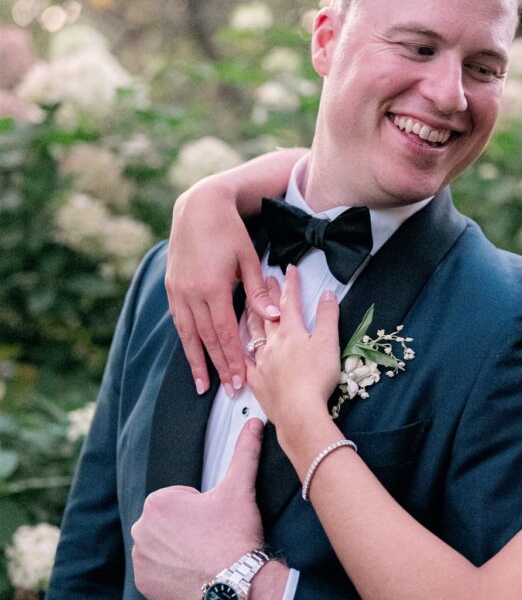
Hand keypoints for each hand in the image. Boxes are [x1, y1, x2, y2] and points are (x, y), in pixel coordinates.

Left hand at [132, 419, 265, 599]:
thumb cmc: (236, 535)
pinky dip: (170, 575)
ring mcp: (141, 560)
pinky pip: (155, 575)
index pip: (178, 501)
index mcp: (158, 502)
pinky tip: (192, 574)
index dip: (200, 510)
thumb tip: (254, 422)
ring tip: (204, 557)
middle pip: (167, 525)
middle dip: (186, 530)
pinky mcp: (144, 585)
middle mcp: (140, 530)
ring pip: (160, 548)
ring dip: (177, 551)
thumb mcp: (239, 489)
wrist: (237, 584)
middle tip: (211, 540)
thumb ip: (244, 452)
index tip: (215, 523)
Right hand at [166, 180, 280, 395]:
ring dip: (197, 361)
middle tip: (228, 391)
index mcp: (213, 287)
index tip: (240, 380)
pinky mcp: (171, 288)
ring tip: (203, 385)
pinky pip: (179, 321)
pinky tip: (191, 355)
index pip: (225, 332)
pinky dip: (186, 341)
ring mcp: (178, 291)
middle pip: (207, 339)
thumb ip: (257, 292)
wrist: (198, 208)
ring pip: (188, 335)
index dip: (233, 358)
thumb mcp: (248, 258)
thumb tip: (272, 317)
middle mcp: (192, 293)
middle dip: (219, 367)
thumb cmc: (229, 231)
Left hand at [247, 266, 341, 431]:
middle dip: (267, 295)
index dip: (291, 284)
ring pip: (252, 334)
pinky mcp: (256, 381)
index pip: (290, 301)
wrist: (299, 411)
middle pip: (269, 314)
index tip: (290, 269)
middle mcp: (273, 343)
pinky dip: (241, 353)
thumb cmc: (317, 376)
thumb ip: (327, 316)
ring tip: (247, 305)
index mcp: (291, 331)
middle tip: (265, 278)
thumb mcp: (329, 342)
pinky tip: (237, 349)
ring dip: (251, 317)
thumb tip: (327, 293)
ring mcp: (261, 362)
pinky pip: (244, 363)